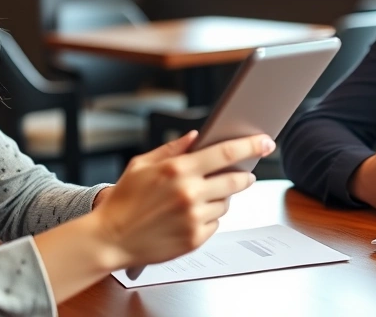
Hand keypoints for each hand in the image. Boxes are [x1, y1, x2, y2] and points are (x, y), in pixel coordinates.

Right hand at [91, 130, 275, 267]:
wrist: (110, 238)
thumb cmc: (123, 201)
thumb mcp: (141, 165)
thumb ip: (171, 149)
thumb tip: (195, 137)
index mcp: (178, 169)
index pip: (225, 153)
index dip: (250, 145)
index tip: (265, 142)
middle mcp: (190, 193)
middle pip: (235, 179)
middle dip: (245, 175)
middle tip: (246, 173)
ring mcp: (194, 218)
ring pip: (226, 203)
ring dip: (221, 198)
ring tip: (200, 198)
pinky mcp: (195, 239)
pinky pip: (215, 222)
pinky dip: (209, 217)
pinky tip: (189, 215)